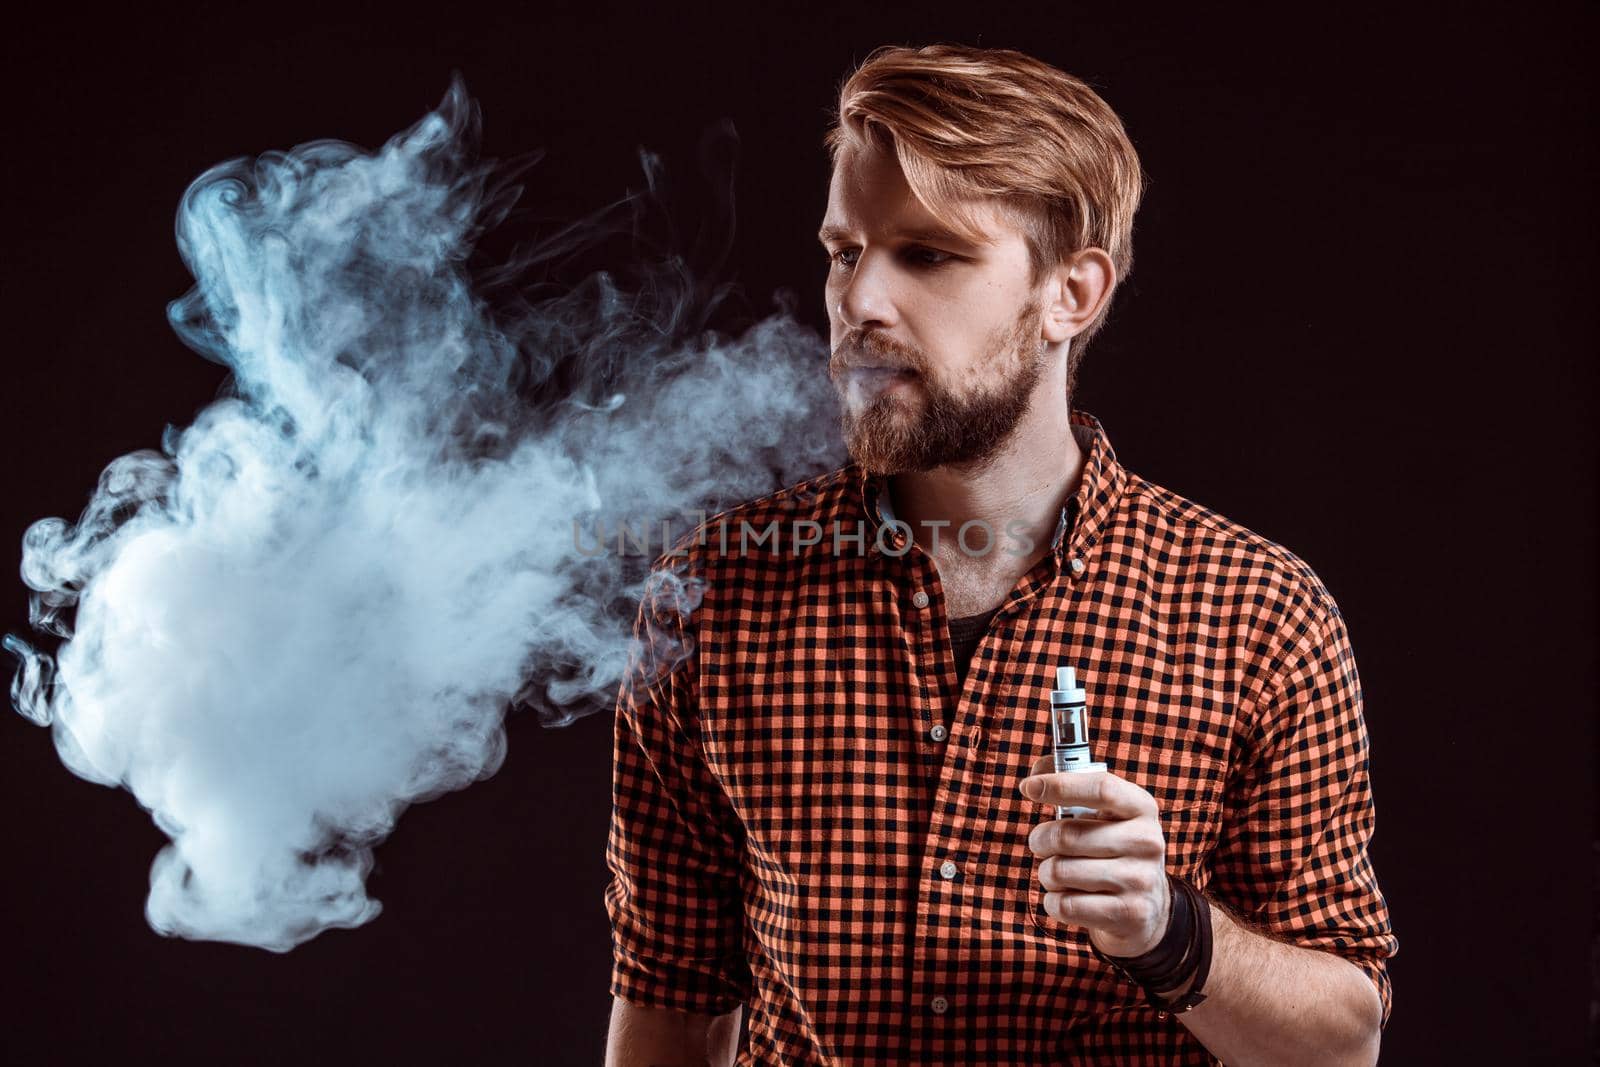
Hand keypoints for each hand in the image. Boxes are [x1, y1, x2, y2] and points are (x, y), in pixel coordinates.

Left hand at [1020, 754, 1172, 957]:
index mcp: (1141, 807)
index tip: (1029, 787)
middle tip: (1040, 843)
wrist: (1148, 908)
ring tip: (1059, 873)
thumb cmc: (1113, 848)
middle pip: (1067, 835)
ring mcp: (1140, 880)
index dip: (1060, 785)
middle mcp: (1147, 841)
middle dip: (1040, 840)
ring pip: (1060, 871)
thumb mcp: (1105, 814)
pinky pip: (1065, 905)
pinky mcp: (1129, 914)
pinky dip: (1054, 901)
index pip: (1101, 788)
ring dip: (1047, 873)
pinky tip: (1068, 897)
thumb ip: (1071, 787)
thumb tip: (1035, 775)